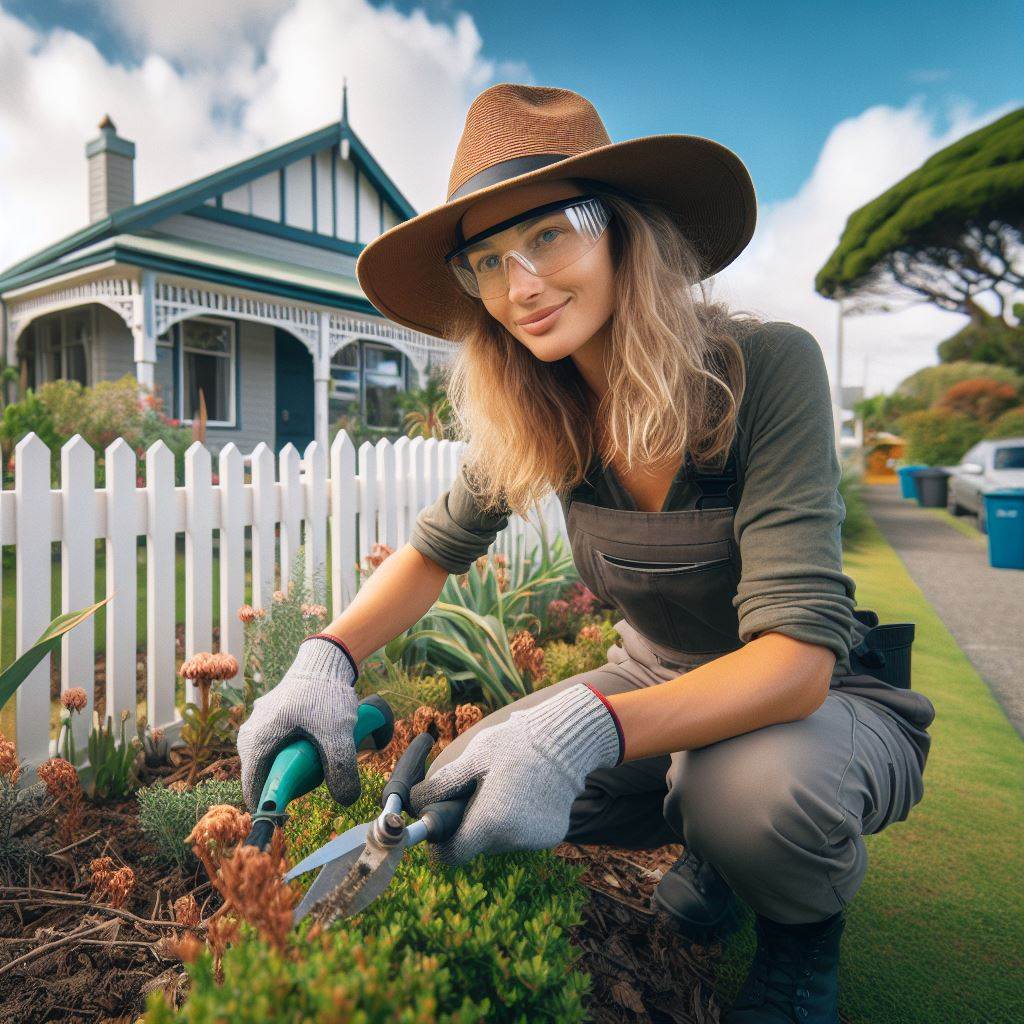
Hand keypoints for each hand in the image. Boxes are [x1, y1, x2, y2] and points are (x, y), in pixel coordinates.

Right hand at [237, 634, 360, 809]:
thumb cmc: (325, 694)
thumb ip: (341, 767)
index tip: (294, 814)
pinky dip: (292, 755)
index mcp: (255, 742)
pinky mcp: (268, 722)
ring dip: (292, 769)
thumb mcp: (337, 733)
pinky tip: (314, 747)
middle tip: (314, 779)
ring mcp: (257, 727)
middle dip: (288, 784)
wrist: (324, 660)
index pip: (254, 790)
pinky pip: (276, 749)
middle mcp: (248, 736)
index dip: (272, 806)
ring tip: (316, 760)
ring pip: (271, 763)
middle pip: (264, 778)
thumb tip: (345, 800)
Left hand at [408, 683, 623, 864]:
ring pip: (498, 840)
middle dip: (469, 825)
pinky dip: (516, 820)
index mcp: (490, 823)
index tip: (439, 826)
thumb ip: (441, 786)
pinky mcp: (552, 836)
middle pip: (476, 846)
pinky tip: (525, 793)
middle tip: (476, 792)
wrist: (565, 740)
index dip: (440, 843)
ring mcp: (535, 841)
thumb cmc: (515, 744)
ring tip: (505, 787)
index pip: (452, 856)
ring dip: (494, 822)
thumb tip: (415, 804)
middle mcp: (513, 840)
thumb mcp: (472, 758)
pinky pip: (521, 835)